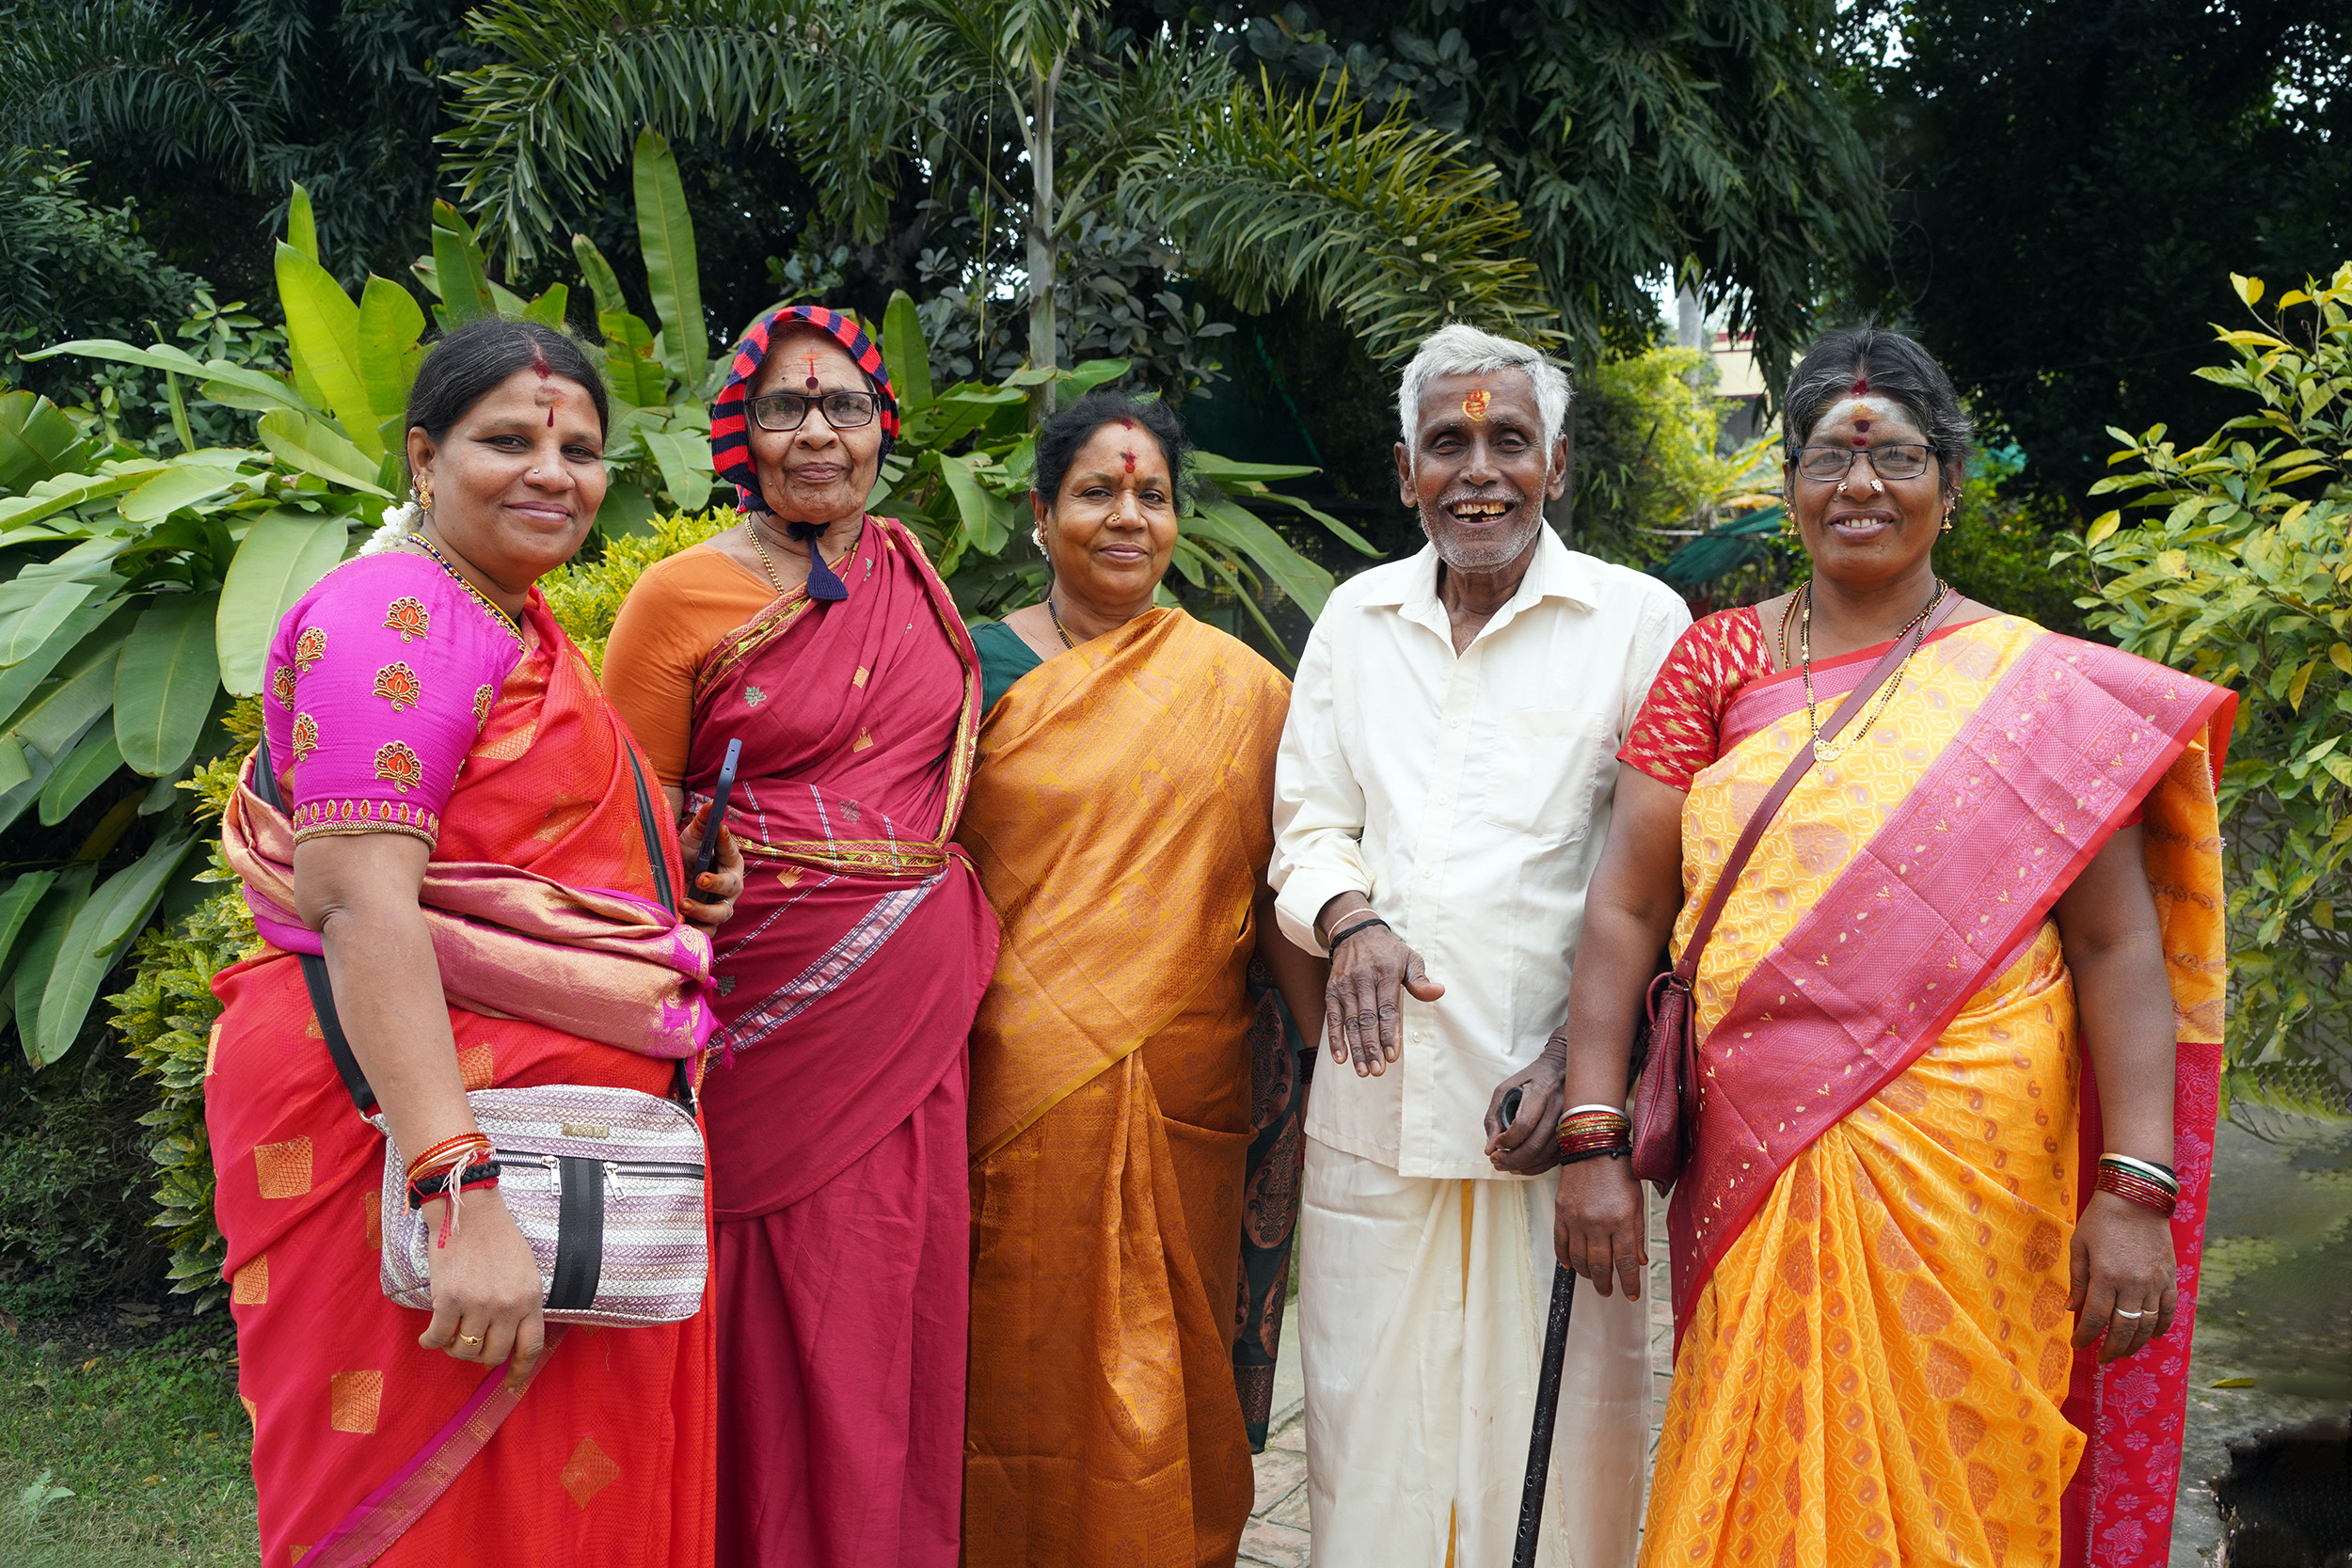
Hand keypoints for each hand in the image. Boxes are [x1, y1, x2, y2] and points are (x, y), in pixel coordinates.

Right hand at [417, 1191, 546, 1376]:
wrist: (469, 1210)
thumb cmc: (497, 1237)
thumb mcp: (524, 1270)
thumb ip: (522, 1302)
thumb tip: (511, 1335)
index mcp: (530, 1298)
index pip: (531, 1346)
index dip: (520, 1370)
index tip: (511, 1384)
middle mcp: (507, 1305)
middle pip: (494, 1354)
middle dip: (480, 1356)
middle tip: (469, 1344)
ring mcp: (478, 1304)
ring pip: (464, 1351)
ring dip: (454, 1349)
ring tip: (450, 1336)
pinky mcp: (448, 1299)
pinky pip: (438, 1338)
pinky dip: (430, 1342)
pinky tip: (427, 1338)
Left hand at [677, 803, 742, 930]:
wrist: (672, 878)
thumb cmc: (689, 856)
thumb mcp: (694, 838)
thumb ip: (704, 822)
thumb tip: (712, 803)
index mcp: (730, 862)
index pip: (731, 850)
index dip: (726, 841)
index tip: (720, 830)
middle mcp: (729, 887)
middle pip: (730, 888)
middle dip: (716, 884)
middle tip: (699, 879)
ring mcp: (719, 907)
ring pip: (720, 914)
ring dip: (704, 912)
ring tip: (683, 905)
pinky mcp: (706, 924)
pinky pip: (706, 932)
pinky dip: (695, 931)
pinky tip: (680, 927)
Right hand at [1323, 921, 1443, 1076]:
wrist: (1356, 931)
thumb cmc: (1389, 950)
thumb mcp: (1410, 958)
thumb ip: (1421, 980)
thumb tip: (1439, 992)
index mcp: (1386, 973)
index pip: (1387, 1008)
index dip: (1389, 1033)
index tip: (1392, 1055)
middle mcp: (1363, 980)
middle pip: (1367, 1019)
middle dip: (1371, 1047)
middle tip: (1377, 1071)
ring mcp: (1345, 986)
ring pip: (1350, 1022)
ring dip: (1355, 1048)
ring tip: (1362, 1071)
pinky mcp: (1332, 990)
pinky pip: (1332, 1017)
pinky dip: (1335, 1039)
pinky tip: (1340, 1058)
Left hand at [1484, 1053, 1564, 1174]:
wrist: (1561, 1069)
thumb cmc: (1530, 1079)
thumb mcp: (1505, 1089)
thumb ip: (1494, 1117)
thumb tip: (1489, 1148)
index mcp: (1539, 1091)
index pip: (1524, 1124)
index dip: (1507, 1139)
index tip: (1496, 1144)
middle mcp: (1557, 1107)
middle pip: (1535, 1145)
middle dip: (1511, 1159)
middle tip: (1496, 1160)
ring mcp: (1568, 1122)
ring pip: (1545, 1155)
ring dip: (1522, 1166)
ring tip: (1505, 1165)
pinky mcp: (1572, 1133)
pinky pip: (1554, 1158)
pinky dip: (1536, 1167)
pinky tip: (1521, 1166)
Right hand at [1554, 1152, 1645, 1299]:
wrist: (1592, 1148)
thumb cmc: (1619, 1173)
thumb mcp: (1637, 1203)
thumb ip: (1637, 1234)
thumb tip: (1639, 1261)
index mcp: (1621, 1221)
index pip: (1625, 1263)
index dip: (1629, 1283)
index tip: (1631, 1294)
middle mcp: (1598, 1223)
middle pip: (1600, 1266)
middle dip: (1606, 1285)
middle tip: (1608, 1292)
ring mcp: (1577, 1219)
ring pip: (1579, 1259)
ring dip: (1586, 1274)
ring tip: (1593, 1278)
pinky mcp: (1561, 1213)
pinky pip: (1560, 1244)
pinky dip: (1564, 1258)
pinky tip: (1570, 1265)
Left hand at [2068, 1190, 2177, 1361]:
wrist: (2137, 1197)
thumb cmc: (2101, 1219)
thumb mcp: (2080, 1246)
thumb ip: (2077, 1280)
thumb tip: (2071, 1309)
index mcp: (2106, 1277)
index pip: (2095, 1318)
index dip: (2086, 1336)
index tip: (2078, 1344)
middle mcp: (2133, 1285)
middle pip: (2123, 1329)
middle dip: (2111, 1348)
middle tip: (2102, 1357)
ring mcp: (2155, 1284)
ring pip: (2147, 1326)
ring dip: (2135, 1344)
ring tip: (2123, 1352)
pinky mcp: (2170, 1279)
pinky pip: (2169, 1311)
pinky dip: (2161, 1327)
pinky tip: (2153, 1336)